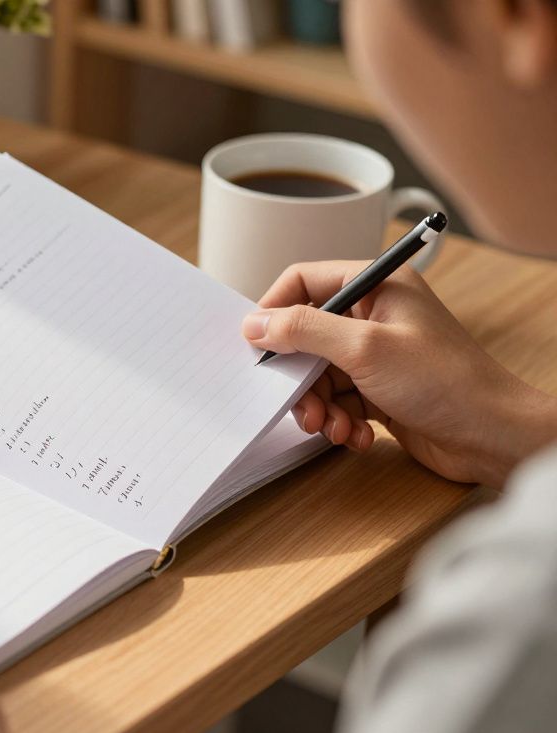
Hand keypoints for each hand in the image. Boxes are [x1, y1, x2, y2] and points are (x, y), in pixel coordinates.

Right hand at [241, 261, 556, 486]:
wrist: (495, 437)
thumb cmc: (446, 382)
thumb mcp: (363, 349)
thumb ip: (303, 330)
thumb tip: (253, 324)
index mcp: (377, 285)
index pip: (304, 280)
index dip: (275, 310)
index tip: (258, 344)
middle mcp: (376, 314)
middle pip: (306, 335)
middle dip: (300, 376)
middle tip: (301, 404)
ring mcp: (378, 354)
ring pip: (319, 374)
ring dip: (319, 406)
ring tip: (333, 428)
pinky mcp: (381, 390)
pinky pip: (339, 400)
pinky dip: (341, 421)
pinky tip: (357, 436)